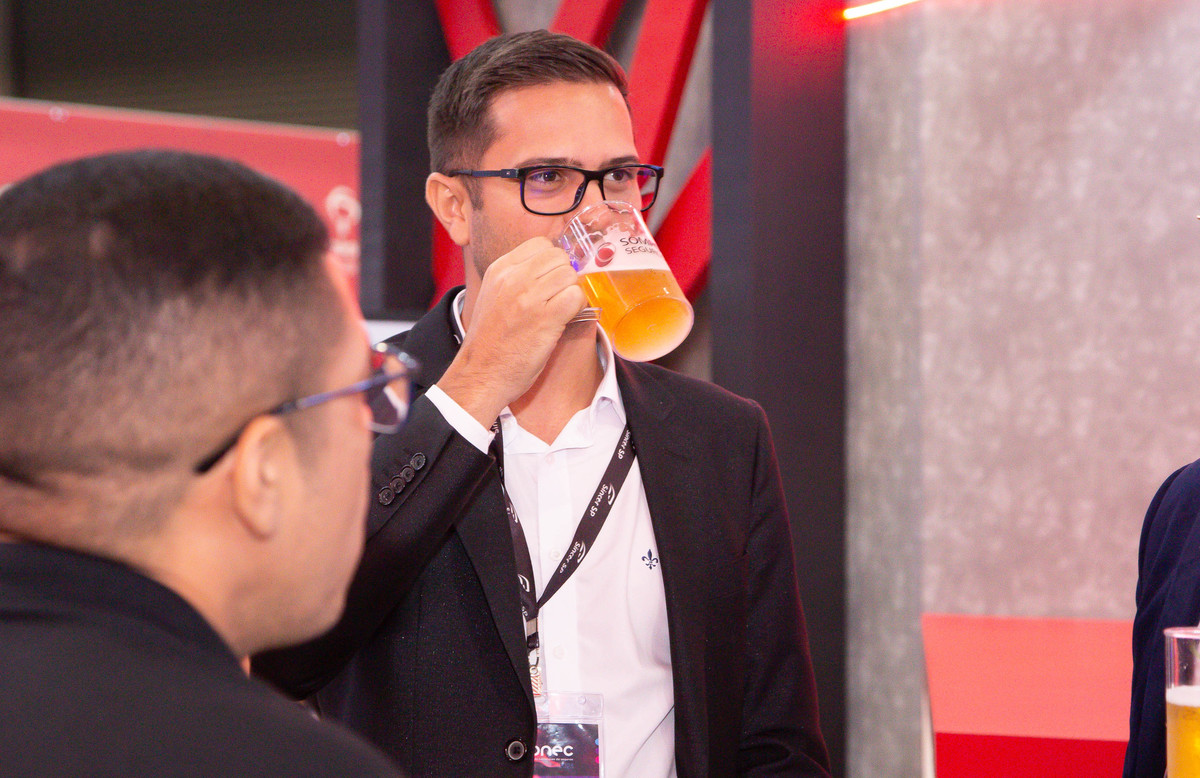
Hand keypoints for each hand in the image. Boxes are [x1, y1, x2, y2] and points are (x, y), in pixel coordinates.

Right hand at [438, 237, 587, 424]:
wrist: (481, 373)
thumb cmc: (490, 340)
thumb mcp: (493, 295)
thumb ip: (515, 277)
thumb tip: (548, 267)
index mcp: (500, 269)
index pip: (541, 244)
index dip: (552, 262)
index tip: (550, 280)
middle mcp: (514, 278)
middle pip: (559, 257)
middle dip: (564, 276)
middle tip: (557, 298)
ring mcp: (530, 297)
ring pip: (570, 275)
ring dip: (571, 292)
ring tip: (560, 311)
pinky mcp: (546, 318)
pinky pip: (577, 296)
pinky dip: (578, 307)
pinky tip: (564, 320)